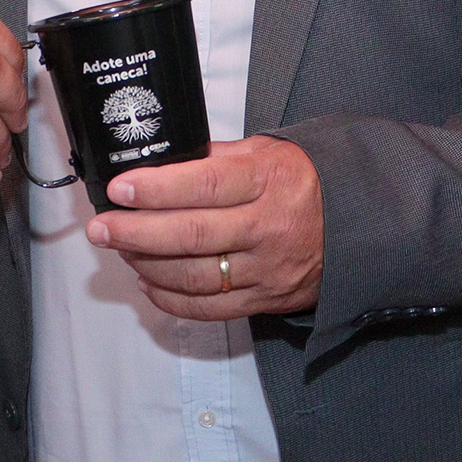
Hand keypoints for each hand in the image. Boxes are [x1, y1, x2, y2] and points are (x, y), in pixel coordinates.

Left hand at [85, 136, 322, 320]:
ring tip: (120, 249)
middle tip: (101, 227)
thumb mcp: (267, 152)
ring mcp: (267, 269)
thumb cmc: (305, 181)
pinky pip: (210, 308)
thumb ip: (217, 158)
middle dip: (136, 231)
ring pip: (195, 275)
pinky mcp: (265, 300)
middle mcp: (267, 227)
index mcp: (268, 180)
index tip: (120, 188)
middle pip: (191, 234)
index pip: (204, 185)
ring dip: (147, 265)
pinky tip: (148, 281)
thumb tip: (161, 163)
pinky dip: (171, 299)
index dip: (157, 189)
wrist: (359, 224)